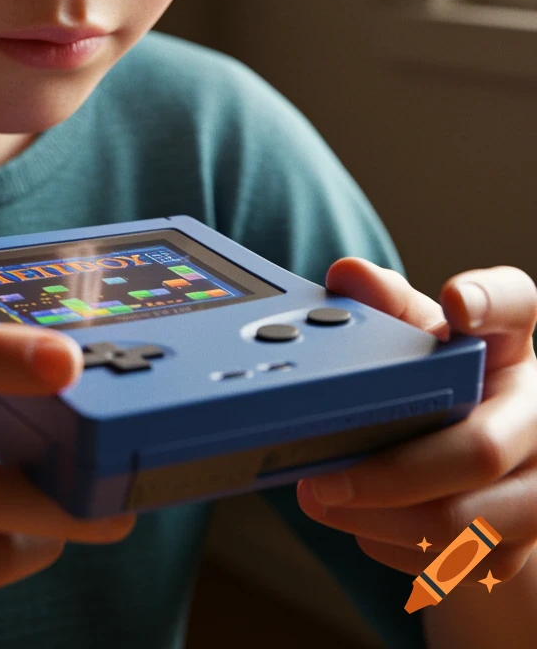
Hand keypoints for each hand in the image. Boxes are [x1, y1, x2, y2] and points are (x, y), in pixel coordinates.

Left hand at [296, 259, 536, 588]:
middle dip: (392, 473)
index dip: (490, 301)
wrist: (483, 470)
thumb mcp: (418, 341)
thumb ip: (385, 306)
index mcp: (509, 342)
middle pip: (481, 450)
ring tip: (324, 502)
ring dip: (382, 520)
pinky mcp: (524, 546)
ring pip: (467, 523)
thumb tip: (347, 275)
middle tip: (322, 479)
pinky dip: (397, 547)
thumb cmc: (445, 387)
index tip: (455, 301)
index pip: (516, 304)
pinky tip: (363, 525)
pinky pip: (458, 562)